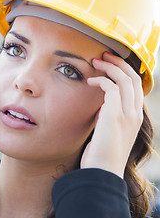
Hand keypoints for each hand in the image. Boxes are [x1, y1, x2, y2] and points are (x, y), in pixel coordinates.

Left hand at [81, 52, 142, 177]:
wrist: (101, 170)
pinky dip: (101, 81)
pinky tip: (90, 82)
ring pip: (124, 79)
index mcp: (134, 117)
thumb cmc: (100, 153)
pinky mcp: (115, 115)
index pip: (135, 87)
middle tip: (104, 55)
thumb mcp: (107, 131)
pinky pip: (111, 88)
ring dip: (109, 67)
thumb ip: (107, 116)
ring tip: (95, 61)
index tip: (110, 64)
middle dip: (119, 63)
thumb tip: (99, 105)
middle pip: (133, 78)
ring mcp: (127, 114)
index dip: (124, 72)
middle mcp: (134, 113)